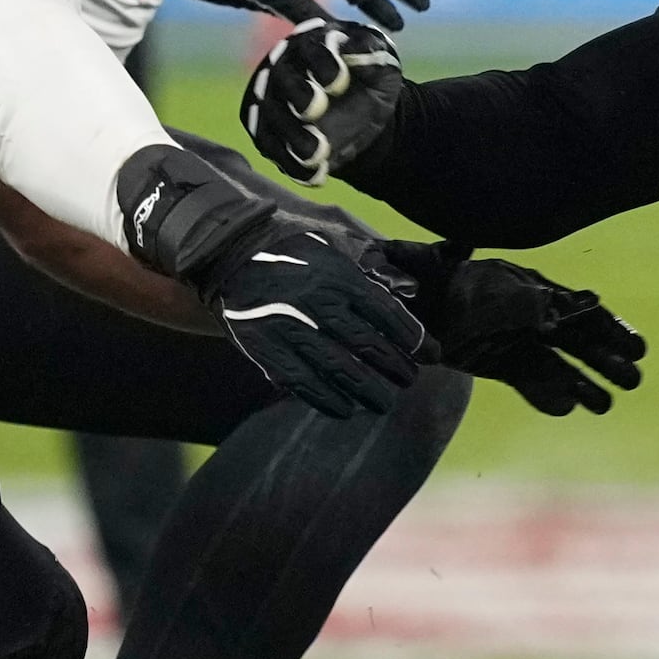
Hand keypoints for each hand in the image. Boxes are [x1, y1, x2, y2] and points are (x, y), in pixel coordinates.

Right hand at [116, 143, 424, 415]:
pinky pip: (303, 384)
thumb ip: (367, 272)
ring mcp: (291, 329)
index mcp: (338, 277)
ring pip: (340, 370)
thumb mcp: (332, 249)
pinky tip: (346, 409)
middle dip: (396, 369)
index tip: (429, 353)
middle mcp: (318, 303)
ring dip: (368, 391)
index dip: (413, 338)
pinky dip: (327, 400)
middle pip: (369, 346)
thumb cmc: (290, 251)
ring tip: (384, 401)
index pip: (387, 314)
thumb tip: (408, 289)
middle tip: (410, 380)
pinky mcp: (266, 349)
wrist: (229, 254)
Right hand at [241, 15, 405, 181]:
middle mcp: (284, 68)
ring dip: (292, 137)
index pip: (311, 49)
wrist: (364, 111)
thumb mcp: (383, 61)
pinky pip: (272, 148)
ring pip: (272, 118)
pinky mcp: (268, 131)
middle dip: (298, 95)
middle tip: (314, 110)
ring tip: (317, 155)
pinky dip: (291, 164)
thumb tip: (352, 51)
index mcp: (312, 43)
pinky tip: (316, 175)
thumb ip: (371, 52)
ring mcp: (271, 100)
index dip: (322, 64)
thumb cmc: (370, 75)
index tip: (340, 82)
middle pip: (282, 81)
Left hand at [373, 238, 647, 415]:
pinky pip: (529, 380)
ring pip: (558, 364)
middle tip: (634, 379)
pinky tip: (568, 408)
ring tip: (606, 405)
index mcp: (534, 288)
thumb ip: (516, 302)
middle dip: (607, 358)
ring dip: (584, 382)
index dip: (610, 328)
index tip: (637, 347)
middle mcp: (531, 315)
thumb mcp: (481, 291)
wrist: (402, 302)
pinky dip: (546, 394)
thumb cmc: (443, 287)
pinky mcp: (498, 363)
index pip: (582, 309)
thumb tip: (549, 308)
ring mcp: (515, 340)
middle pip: (578, 339)